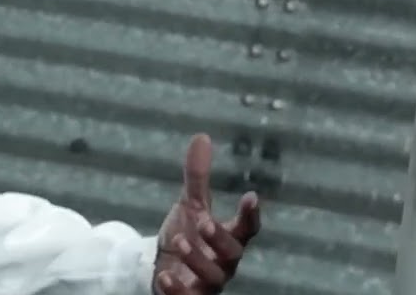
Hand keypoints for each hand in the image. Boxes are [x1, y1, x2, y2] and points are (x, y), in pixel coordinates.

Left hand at [152, 134, 261, 293]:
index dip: (251, 214)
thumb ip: (197, 177)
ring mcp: (207, 282)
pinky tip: (164, 276)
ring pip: (214, 278)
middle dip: (221, 238)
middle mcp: (223, 261)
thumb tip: (202, 137)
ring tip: (181, 241)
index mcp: (228, 238)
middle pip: (233, 253)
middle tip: (205, 222)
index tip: (251, 196)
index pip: (248, 228)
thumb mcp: (190, 205)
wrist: (166, 269)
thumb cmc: (188, 236)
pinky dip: (177, 290)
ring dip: (198, 261)